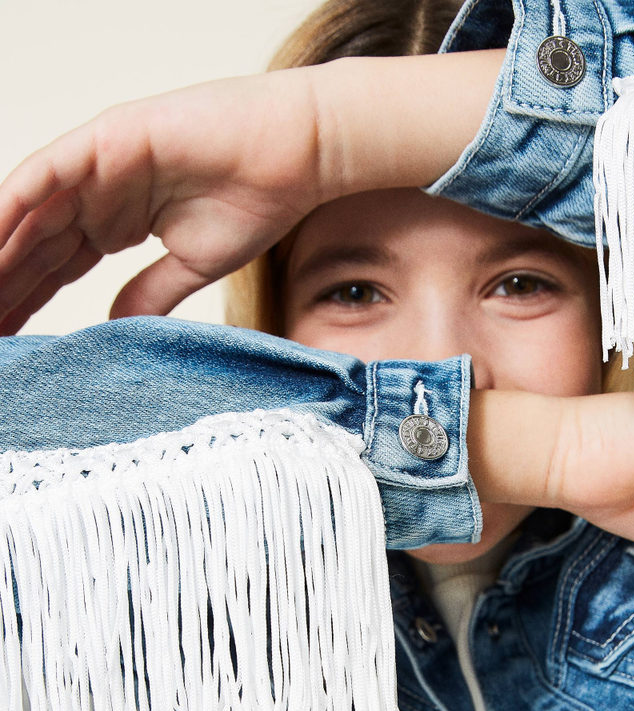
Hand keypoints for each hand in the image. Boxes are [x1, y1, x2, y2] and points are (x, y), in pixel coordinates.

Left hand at [0, 51, 501, 332]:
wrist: (297, 158)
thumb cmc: (258, 202)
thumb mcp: (191, 265)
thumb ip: (149, 294)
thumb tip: (117, 328)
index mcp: (115, 221)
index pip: (57, 267)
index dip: (29, 301)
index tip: (8, 338)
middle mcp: (98, 193)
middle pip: (35, 245)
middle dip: (8, 286)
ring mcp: (99, 164)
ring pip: (32, 213)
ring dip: (2, 254)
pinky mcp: (107, 140)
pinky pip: (47, 174)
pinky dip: (15, 205)